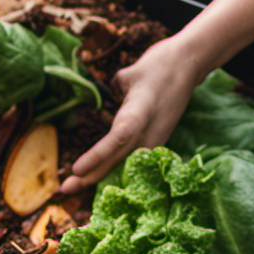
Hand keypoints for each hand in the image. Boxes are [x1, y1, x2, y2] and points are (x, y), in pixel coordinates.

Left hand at [60, 36, 205, 194]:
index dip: (98, 156)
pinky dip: (112, 168)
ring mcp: (156, 139)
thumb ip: (112, 92)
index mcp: (142, 112)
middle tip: (64, 189)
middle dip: (91, 176)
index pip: (119, 138)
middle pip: (119, 160)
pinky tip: (93, 178)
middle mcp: (151, 131)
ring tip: (72, 187)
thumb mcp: (129, 74)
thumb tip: (105, 104)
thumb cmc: (159, 65)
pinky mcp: (157, 142)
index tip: (76, 169)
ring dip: (99, 176)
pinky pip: (132, 161)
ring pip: (125, 165)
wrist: (189, 65)